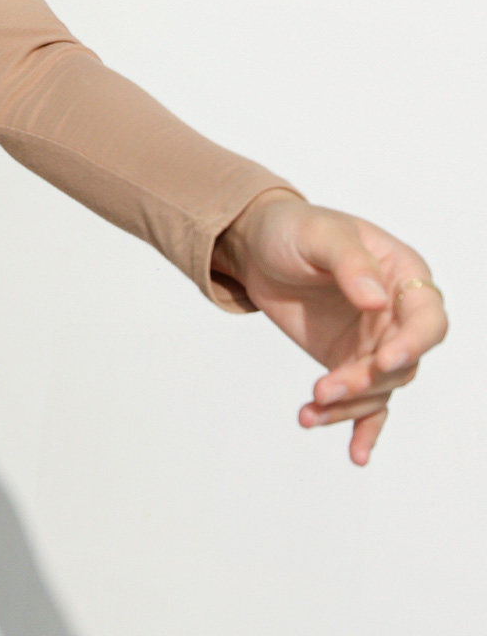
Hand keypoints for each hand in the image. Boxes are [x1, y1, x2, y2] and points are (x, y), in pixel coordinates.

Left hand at [217, 187, 448, 465]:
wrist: (256, 247)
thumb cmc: (293, 229)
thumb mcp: (319, 234)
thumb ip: (350, 263)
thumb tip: (376, 299)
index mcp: (403, 275)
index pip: (426, 318)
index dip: (413, 343)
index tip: (384, 360)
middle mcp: (397, 314)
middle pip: (401, 363)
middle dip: (366, 380)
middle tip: (325, 387)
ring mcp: (373, 342)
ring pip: (379, 388)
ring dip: (349, 405)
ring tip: (311, 413)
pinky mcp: (348, 362)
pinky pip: (365, 402)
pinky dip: (360, 427)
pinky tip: (354, 454)